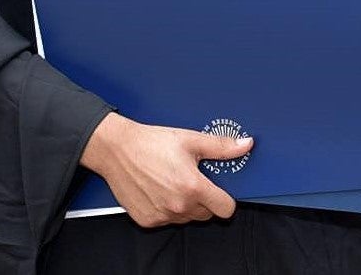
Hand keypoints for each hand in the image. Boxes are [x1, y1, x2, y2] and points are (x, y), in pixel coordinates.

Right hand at [79, 113, 253, 227]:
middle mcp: (178, 205)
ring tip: (175, 183)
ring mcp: (161, 215)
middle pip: (207, 215)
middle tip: (194, 181)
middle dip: (205, 200)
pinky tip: (161, 190)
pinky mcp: (147, 219)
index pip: (226, 209)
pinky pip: (167, 220)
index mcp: (193, 187)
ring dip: (186, 205)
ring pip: (187, 218)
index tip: (222, 192)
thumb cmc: (150, 144)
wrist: (116, 150)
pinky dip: (167, 209)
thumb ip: (222, 147)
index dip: (227, 200)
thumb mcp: (192, 140)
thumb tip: (245, 145)